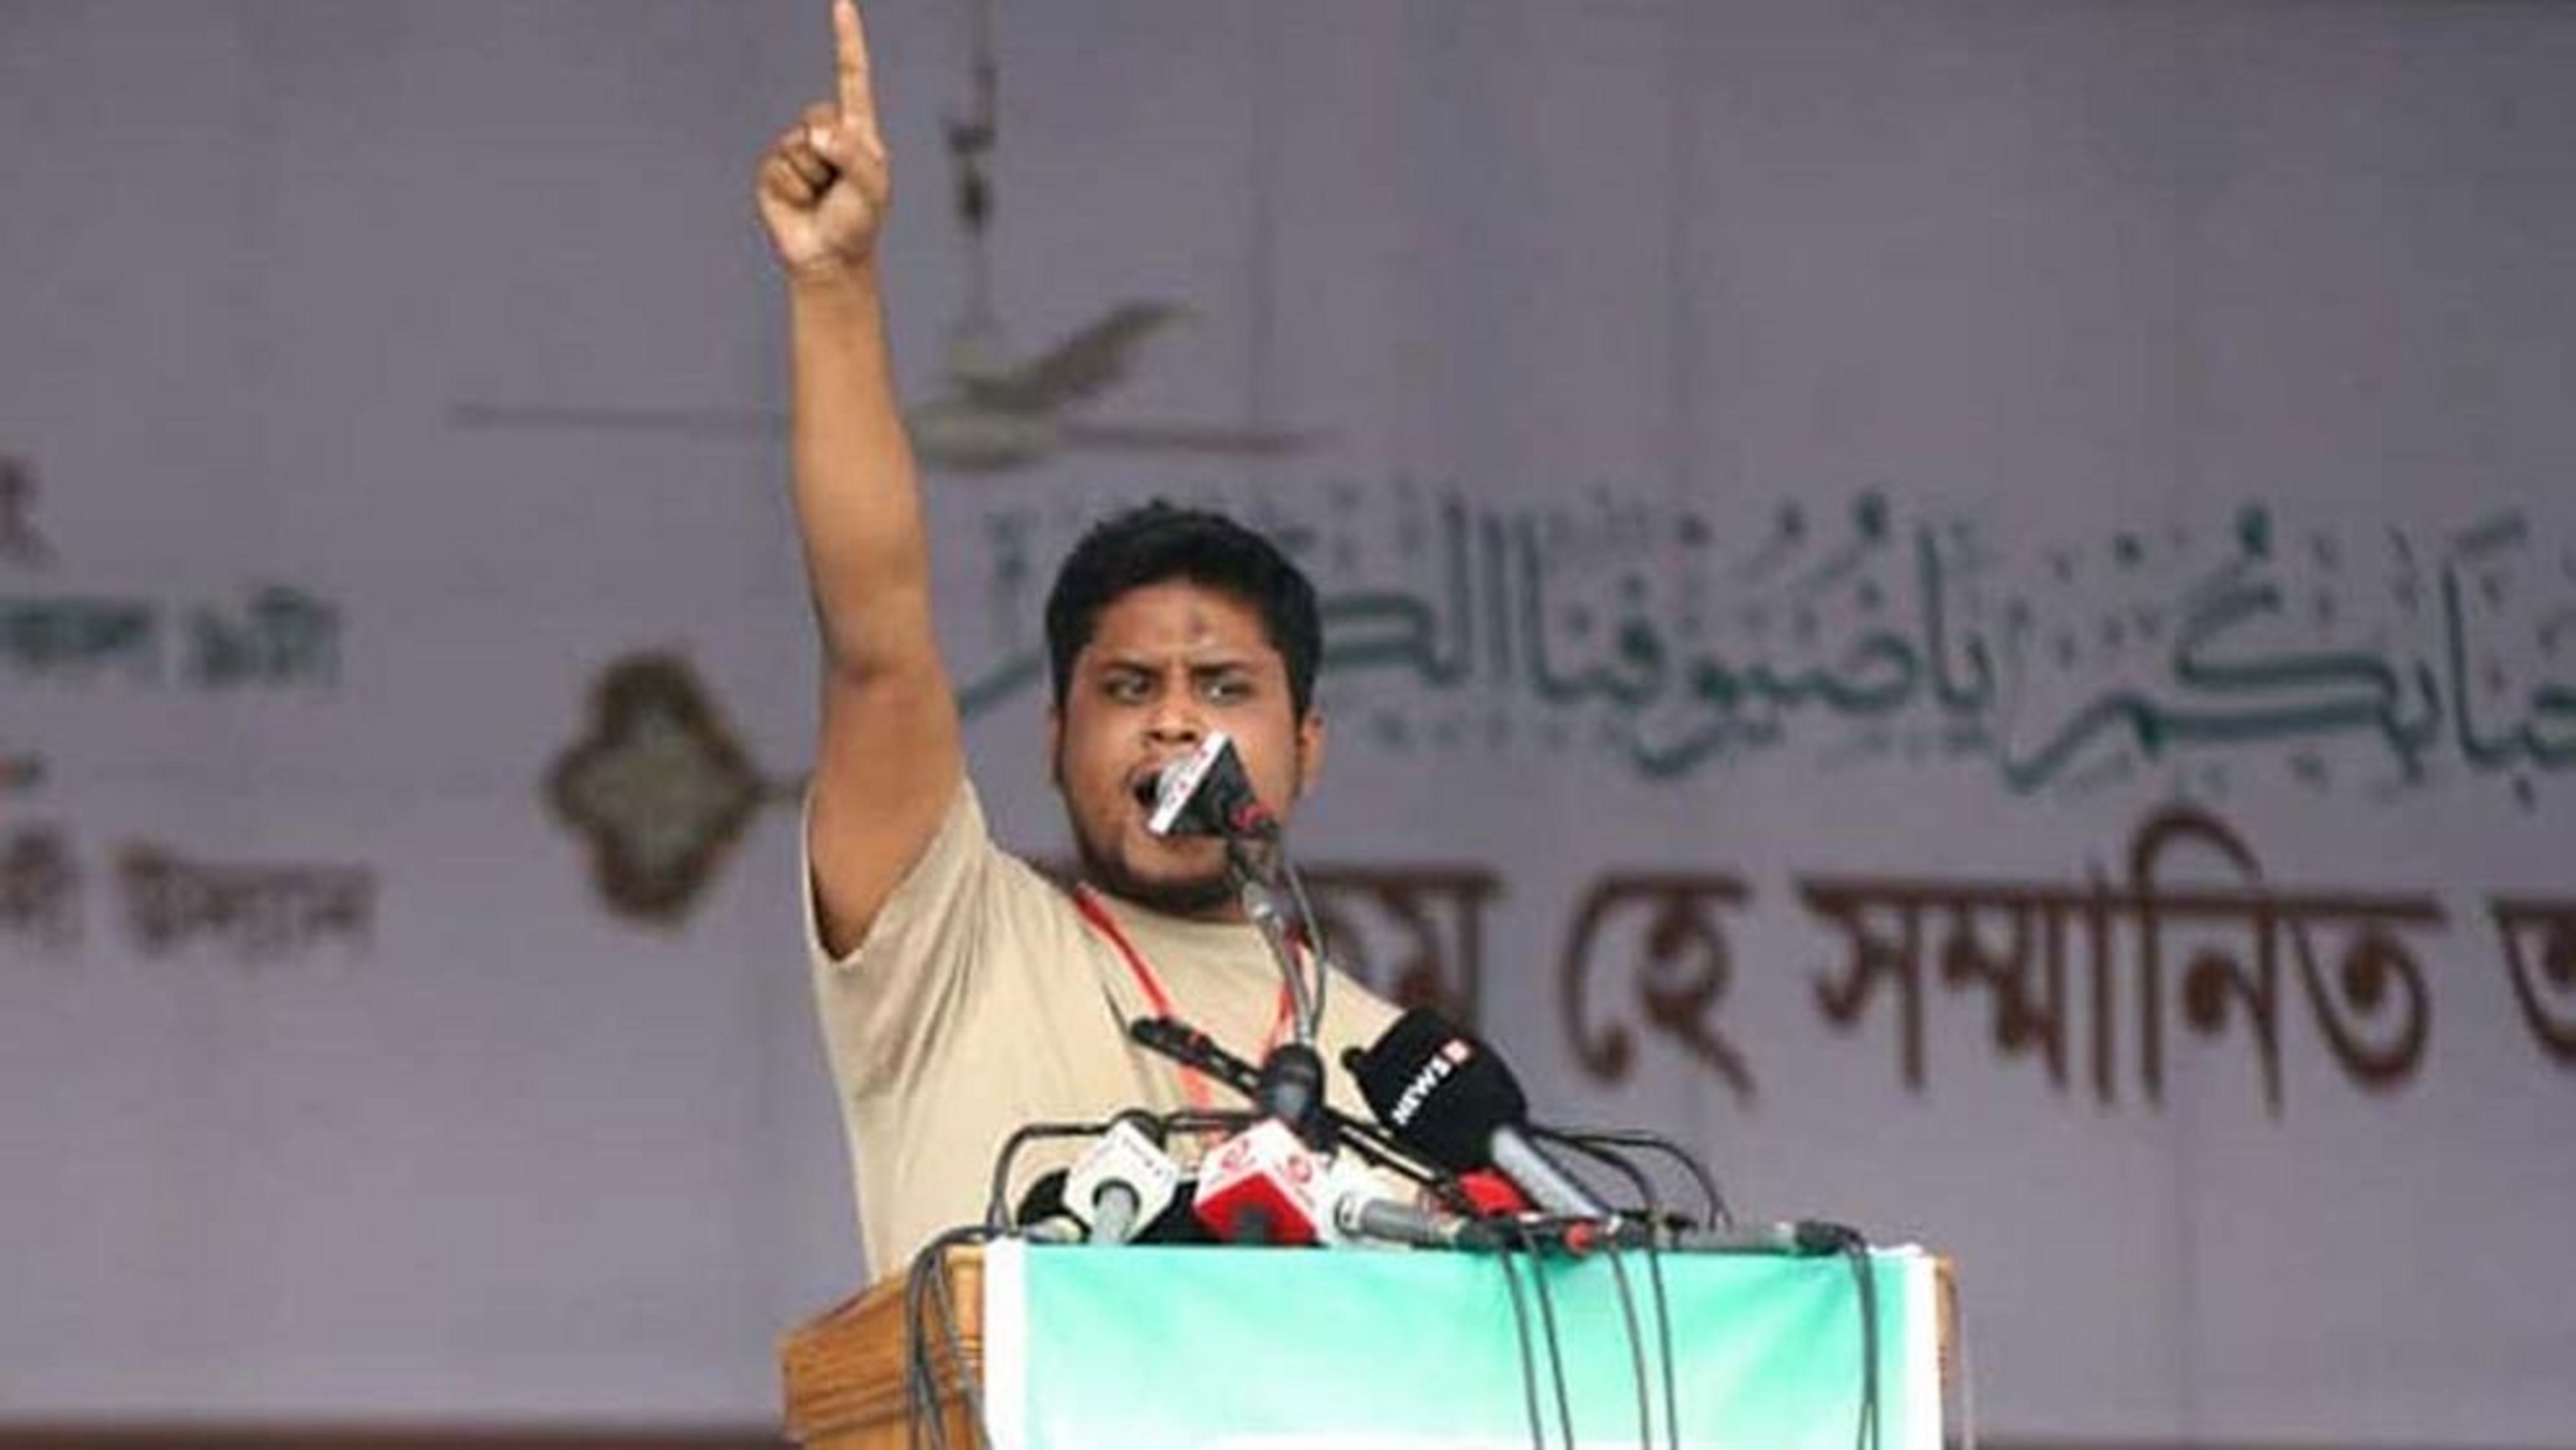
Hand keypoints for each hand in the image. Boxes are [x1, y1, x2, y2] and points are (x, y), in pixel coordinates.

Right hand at [756, 0, 890, 281]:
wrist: (827, 259)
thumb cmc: (857, 222)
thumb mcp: (871, 187)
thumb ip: (853, 154)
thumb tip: (816, 132)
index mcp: (857, 130)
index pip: (852, 76)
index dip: (847, 40)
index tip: (842, 3)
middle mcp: (826, 133)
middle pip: (818, 114)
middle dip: (830, 152)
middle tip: (838, 186)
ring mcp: (796, 150)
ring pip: (797, 144)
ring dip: (813, 176)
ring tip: (821, 198)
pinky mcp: (772, 170)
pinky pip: (778, 166)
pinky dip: (793, 188)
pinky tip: (801, 203)